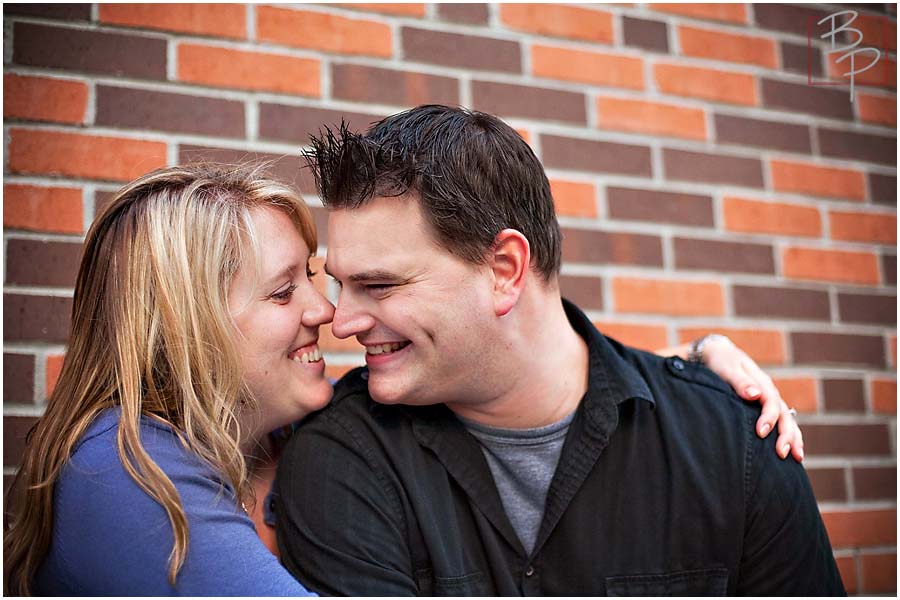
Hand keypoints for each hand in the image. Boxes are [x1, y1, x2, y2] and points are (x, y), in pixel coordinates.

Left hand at [699, 337, 803, 461]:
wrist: (718, 355)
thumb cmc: (721, 362)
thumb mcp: (728, 368)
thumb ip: (740, 381)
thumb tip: (755, 395)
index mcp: (762, 382)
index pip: (771, 402)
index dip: (768, 418)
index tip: (761, 433)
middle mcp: (769, 392)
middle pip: (784, 414)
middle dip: (786, 434)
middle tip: (782, 453)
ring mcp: (769, 401)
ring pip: (787, 420)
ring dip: (793, 438)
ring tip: (797, 458)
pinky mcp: (765, 408)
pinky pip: (782, 422)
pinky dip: (790, 436)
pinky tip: (793, 452)